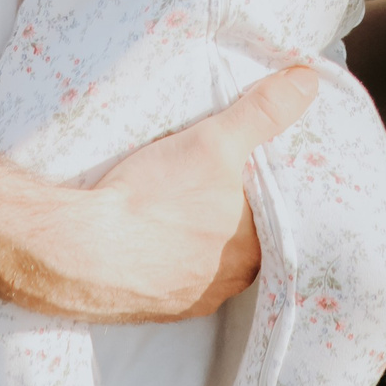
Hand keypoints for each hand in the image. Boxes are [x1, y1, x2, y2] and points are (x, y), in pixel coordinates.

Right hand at [73, 67, 319, 320]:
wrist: (78, 251)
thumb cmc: (153, 199)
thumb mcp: (214, 141)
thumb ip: (262, 112)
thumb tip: (307, 81)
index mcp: (254, 253)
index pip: (272, 214)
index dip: (261, 186)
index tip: (247, 165)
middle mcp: (227, 284)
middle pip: (240, 236)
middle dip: (229, 208)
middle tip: (212, 177)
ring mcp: (187, 299)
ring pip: (203, 256)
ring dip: (195, 231)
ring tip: (179, 198)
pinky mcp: (150, 304)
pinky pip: (167, 272)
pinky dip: (163, 250)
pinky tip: (150, 227)